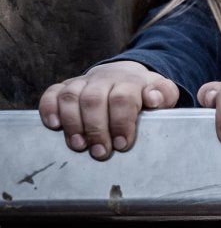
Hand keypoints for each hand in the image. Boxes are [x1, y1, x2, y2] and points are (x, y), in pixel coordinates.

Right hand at [40, 61, 179, 160]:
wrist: (125, 75)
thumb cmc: (144, 92)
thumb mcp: (163, 92)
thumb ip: (164, 95)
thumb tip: (153, 99)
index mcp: (130, 81)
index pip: (122, 98)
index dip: (121, 122)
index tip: (122, 144)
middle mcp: (104, 79)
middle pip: (94, 100)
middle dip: (96, 129)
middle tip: (100, 152)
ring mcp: (83, 82)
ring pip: (71, 97)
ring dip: (73, 123)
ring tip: (79, 146)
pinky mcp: (66, 87)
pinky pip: (52, 93)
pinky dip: (49, 109)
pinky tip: (55, 126)